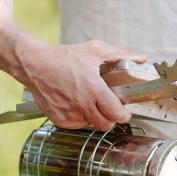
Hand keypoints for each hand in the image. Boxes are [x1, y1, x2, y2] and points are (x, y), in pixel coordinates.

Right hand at [16, 38, 146, 129]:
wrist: (35, 65)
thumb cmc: (65, 57)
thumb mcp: (95, 50)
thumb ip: (120, 55)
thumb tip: (141, 58)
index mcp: (93, 90)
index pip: (116, 114)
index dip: (124, 115)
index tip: (125, 111)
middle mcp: (82, 105)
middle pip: (106, 124)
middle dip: (112, 118)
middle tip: (110, 108)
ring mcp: (69, 114)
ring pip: (92, 125)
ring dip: (96, 117)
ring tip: (92, 102)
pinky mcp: (59, 120)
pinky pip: (77, 124)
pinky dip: (81, 118)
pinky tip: (77, 104)